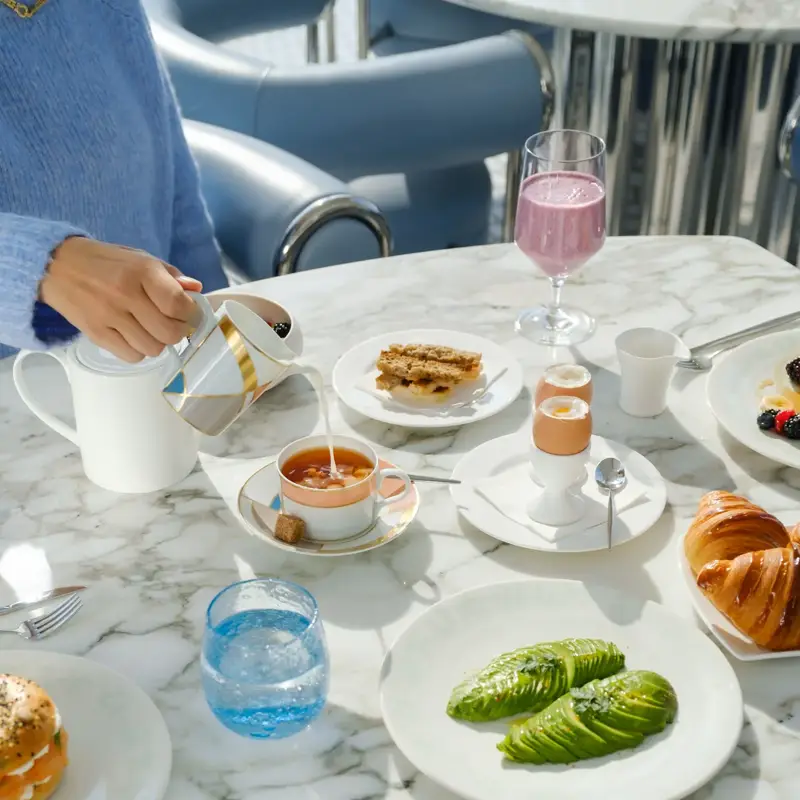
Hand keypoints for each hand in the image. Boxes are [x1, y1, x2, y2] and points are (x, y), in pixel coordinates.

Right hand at [39, 238, 202, 362]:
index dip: (191, 314)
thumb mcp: (141, 258)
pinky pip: (131, 356)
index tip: (190, 313)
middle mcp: (126, 295)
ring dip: (158, 342)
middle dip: (178, 331)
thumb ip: (171, 275)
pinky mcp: (96, 334)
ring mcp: (109, 317)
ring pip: (153, 349)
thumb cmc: (107, 263)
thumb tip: (196, 290)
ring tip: (151, 329)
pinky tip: (134, 336)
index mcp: (142, 272)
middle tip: (172, 323)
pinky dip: (138, 350)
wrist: (58, 266)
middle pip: (169, 333)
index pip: (178, 305)